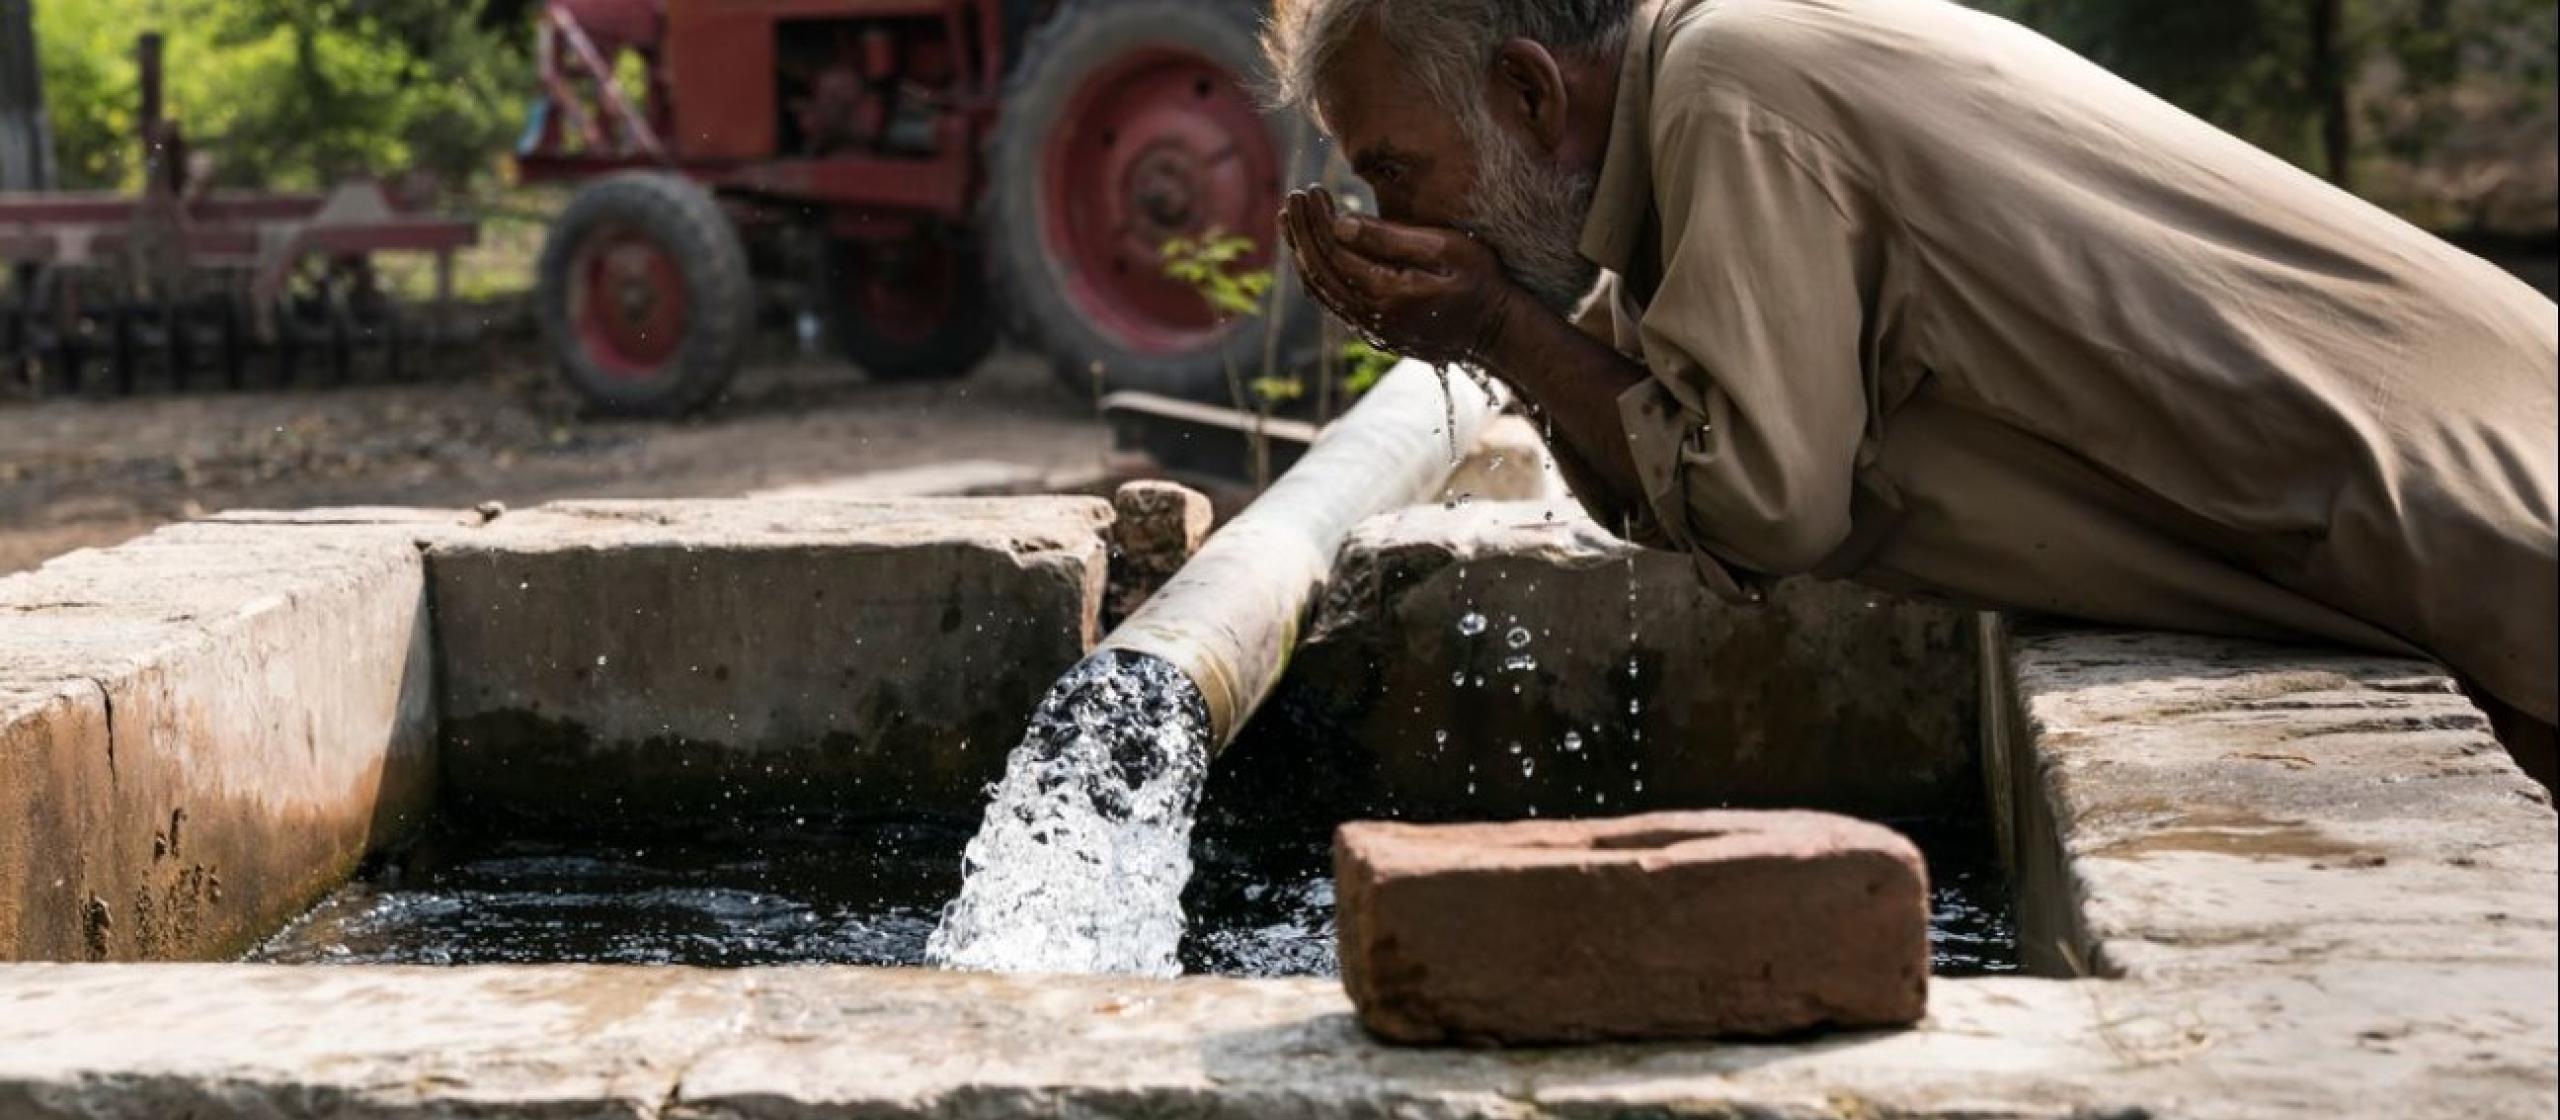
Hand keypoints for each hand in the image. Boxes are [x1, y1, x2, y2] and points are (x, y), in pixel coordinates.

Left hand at [1280, 188, 1524, 367]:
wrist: (1498, 332)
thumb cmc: (1479, 282)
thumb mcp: (1445, 249)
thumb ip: (1391, 237)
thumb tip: (1340, 223)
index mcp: (1385, 293)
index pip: (1333, 252)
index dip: (1316, 220)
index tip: (1310, 189)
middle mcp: (1370, 316)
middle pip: (1319, 271)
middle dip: (1301, 232)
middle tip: (1293, 199)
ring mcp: (1370, 328)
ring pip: (1321, 289)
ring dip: (1302, 253)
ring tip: (1291, 220)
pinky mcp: (1375, 331)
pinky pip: (1333, 301)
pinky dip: (1316, 273)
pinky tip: (1311, 252)